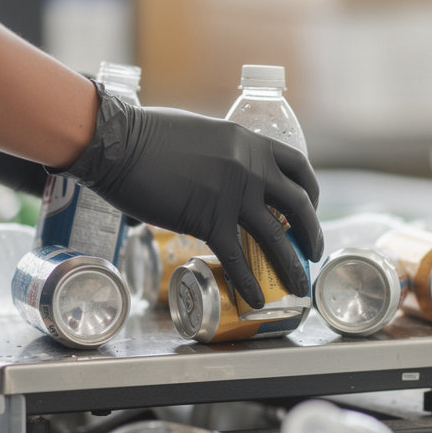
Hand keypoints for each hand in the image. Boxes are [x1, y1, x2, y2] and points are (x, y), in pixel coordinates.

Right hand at [58, 84, 323, 308]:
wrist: (118, 143)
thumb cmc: (146, 135)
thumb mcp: (202, 134)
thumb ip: (223, 153)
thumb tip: (223, 172)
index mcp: (249, 142)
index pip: (297, 166)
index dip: (310, 191)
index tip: (310, 208)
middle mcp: (250, 167)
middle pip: (298, 205)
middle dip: (311, 233)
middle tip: (313, 252)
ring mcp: (233, 195)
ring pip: (276, 238)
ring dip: (291, 266)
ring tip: (298, 286)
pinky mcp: (208, 221)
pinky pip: (238, 259)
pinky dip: (249, 283)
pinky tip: (257, 299)